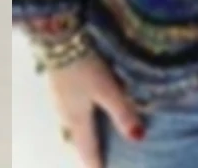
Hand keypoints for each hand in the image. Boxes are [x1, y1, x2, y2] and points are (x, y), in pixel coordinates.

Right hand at [46, 51, 144, 166]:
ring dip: (81, 135)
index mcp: (77, 120)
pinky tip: (84, 110)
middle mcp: (64, 114)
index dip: (95, 164)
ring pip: (71, 126)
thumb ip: (122, 113)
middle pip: (76, 140)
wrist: (60, 42)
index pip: (87, 149)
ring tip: (91, 139)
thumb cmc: (86, 68)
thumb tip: (138, 138)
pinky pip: (69, 112)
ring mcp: (59, 100)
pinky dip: (78, 119)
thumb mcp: (108, 89)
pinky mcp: (59, 87)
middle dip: (86, 151)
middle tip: (96, 160)